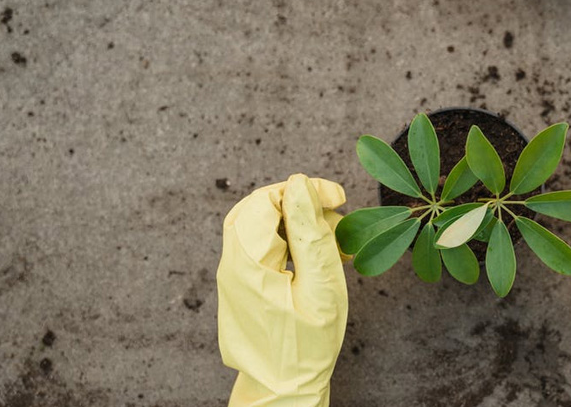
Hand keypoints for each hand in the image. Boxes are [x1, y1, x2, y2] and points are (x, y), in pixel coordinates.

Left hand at [217, 174, 348, 406]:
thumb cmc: (306, 347)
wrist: (282, 391)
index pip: (267, 199)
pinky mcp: (241, 285)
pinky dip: (289, 242)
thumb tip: (299, 184)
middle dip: (300, 203)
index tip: (338, 199)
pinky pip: (261, 249)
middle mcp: (231, 265)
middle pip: (259, 209)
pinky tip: (317, 256)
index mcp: (247, 263)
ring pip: (261, 227)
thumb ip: (309, 233)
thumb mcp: (320, 287)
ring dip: (297, 223)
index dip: (304, 190)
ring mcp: (232, 276)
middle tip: (336, 213)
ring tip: (333, 238)